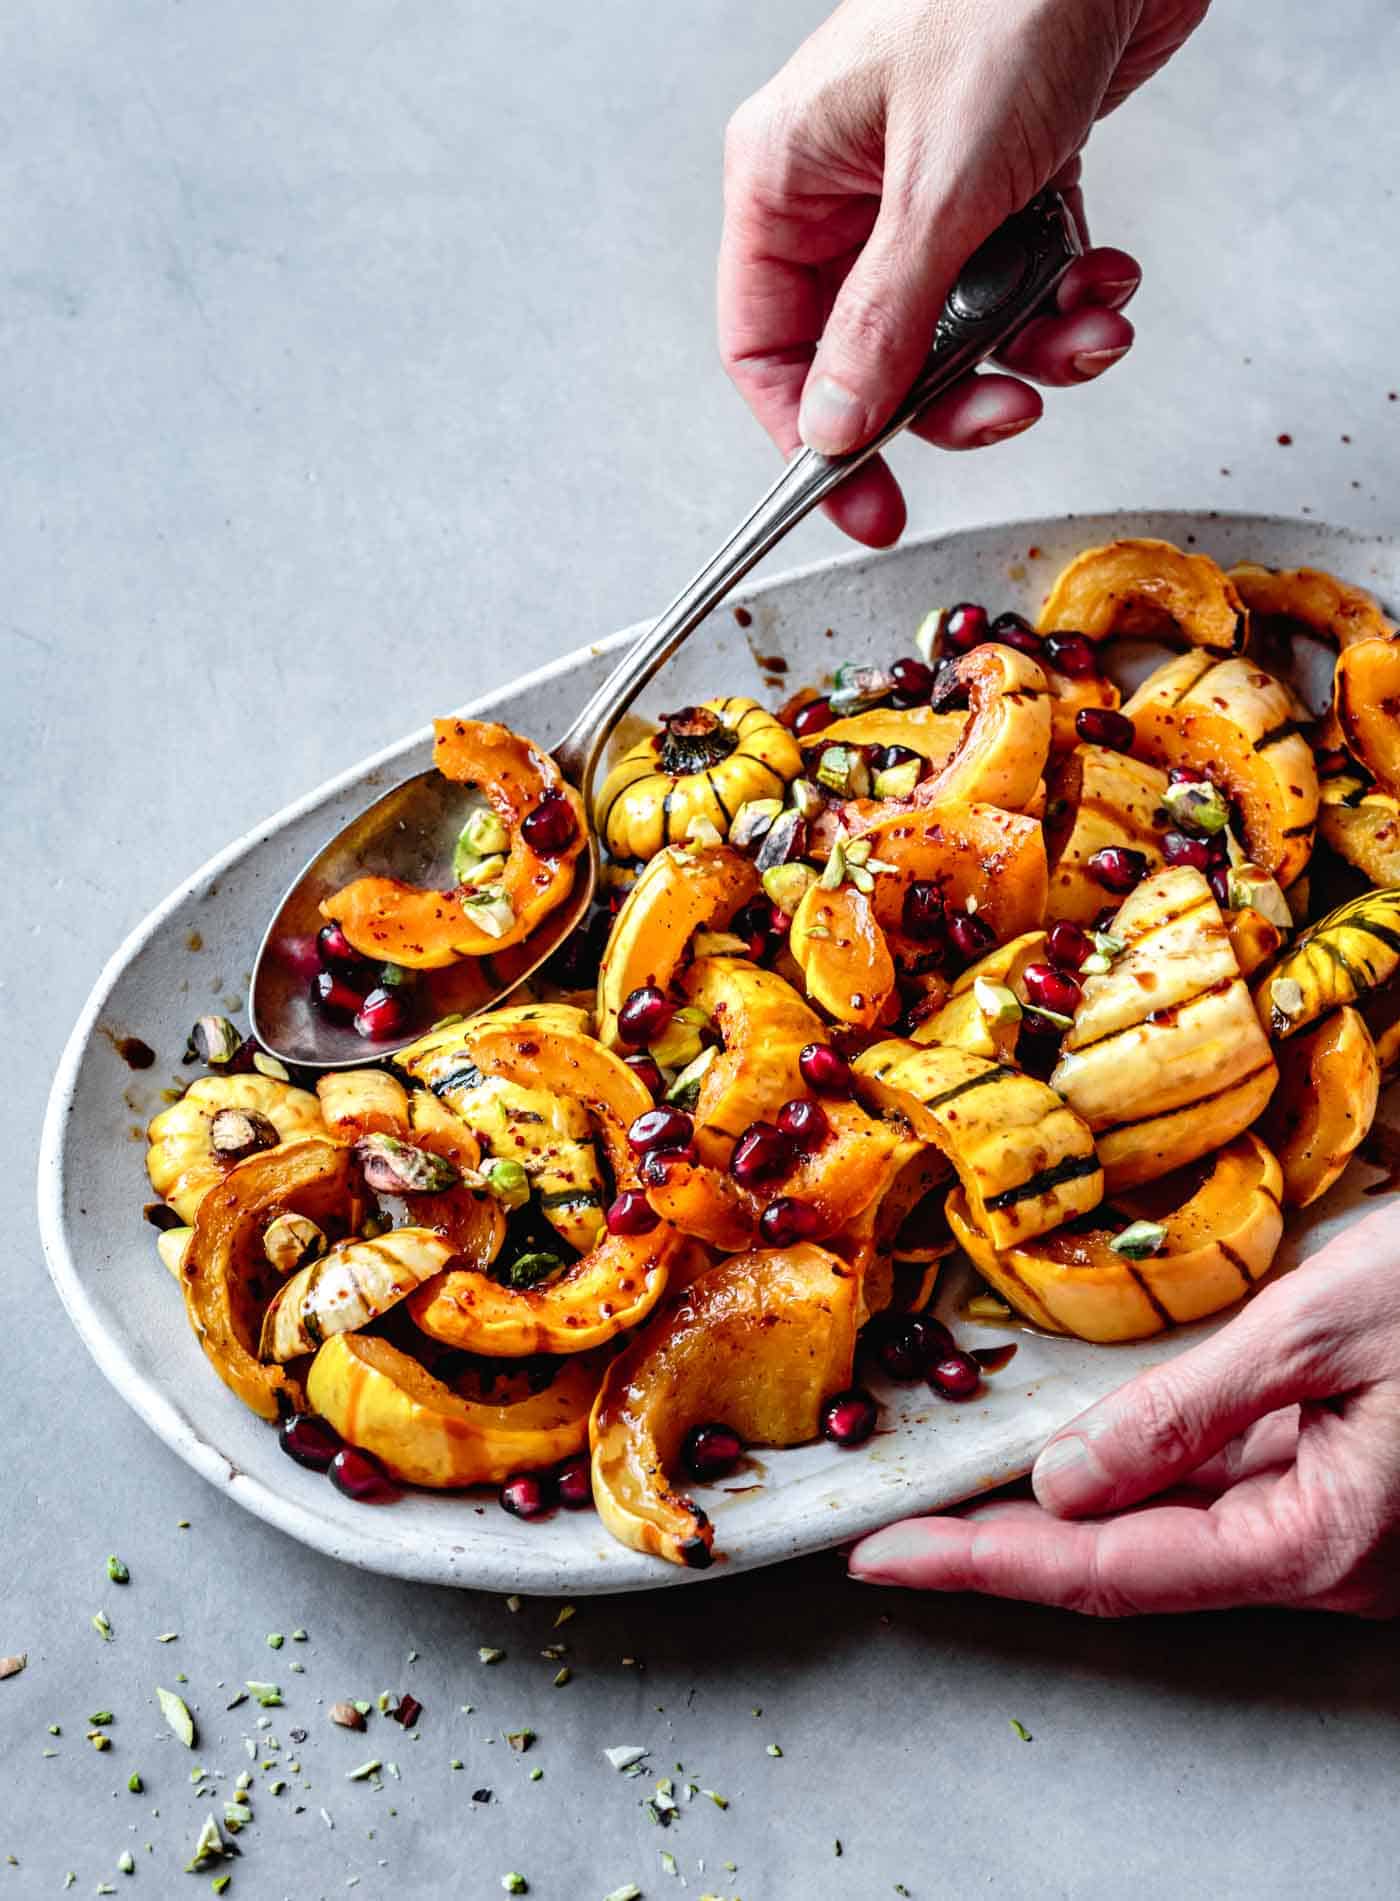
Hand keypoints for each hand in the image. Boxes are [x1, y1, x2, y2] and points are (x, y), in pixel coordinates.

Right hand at [719, 0, 1209, 545]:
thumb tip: (835, 430)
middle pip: (874, 357)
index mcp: (787, 181)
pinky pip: (1023, 284)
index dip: (812, 440)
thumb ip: (885, 321)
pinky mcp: (1005, 183)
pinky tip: (1107, 276)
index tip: (865, 501)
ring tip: (1090, 331)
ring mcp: (928, 191)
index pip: (766, 349)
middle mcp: (849, 192)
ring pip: (961, 331)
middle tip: (1008, 411)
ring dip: (1034, 349)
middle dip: (953, 395)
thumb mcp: (940, 186)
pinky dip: (1071, 297)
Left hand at [848, 1202, 1399, 1616]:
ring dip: (1067, 1510)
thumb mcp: (1322, 1328)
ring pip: (1170, 1530)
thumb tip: (1062, 1482)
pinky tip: (1085, 1447)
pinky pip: (1220, 1492)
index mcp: (1317, 1537)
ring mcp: (1338, 1532)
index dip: (983, 1567)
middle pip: (1129, 1563)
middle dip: (1008, 1546)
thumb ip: (1188, 1412)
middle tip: (900, 1528)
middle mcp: (1324, 1557)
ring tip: (965, 1488)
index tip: (884, 1560)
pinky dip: (1142, 1470)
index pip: (1107, 1568)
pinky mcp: (1345, 1493)